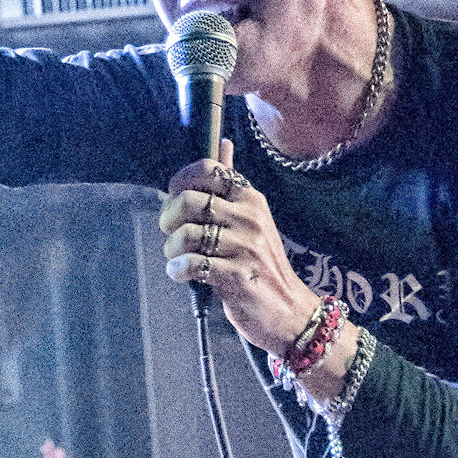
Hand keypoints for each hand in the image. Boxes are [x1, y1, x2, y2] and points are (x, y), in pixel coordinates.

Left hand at [160, 142, 314, 355]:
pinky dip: (178, 270)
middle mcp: (249, 218)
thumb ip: (231, 186)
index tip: (174, 197)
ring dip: (172, 250)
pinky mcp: (238, 276)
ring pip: (187, 235)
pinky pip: (193, 264)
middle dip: (168, 219)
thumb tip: (224, 144)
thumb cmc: (262, 266)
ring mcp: (245, 247)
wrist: (289, 312)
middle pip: (189, 202)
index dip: (181, 181)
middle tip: (171, 234)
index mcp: (251, 200)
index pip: (209, 170)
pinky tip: (182, 274)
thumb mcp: (252, 220)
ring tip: (178, 258)